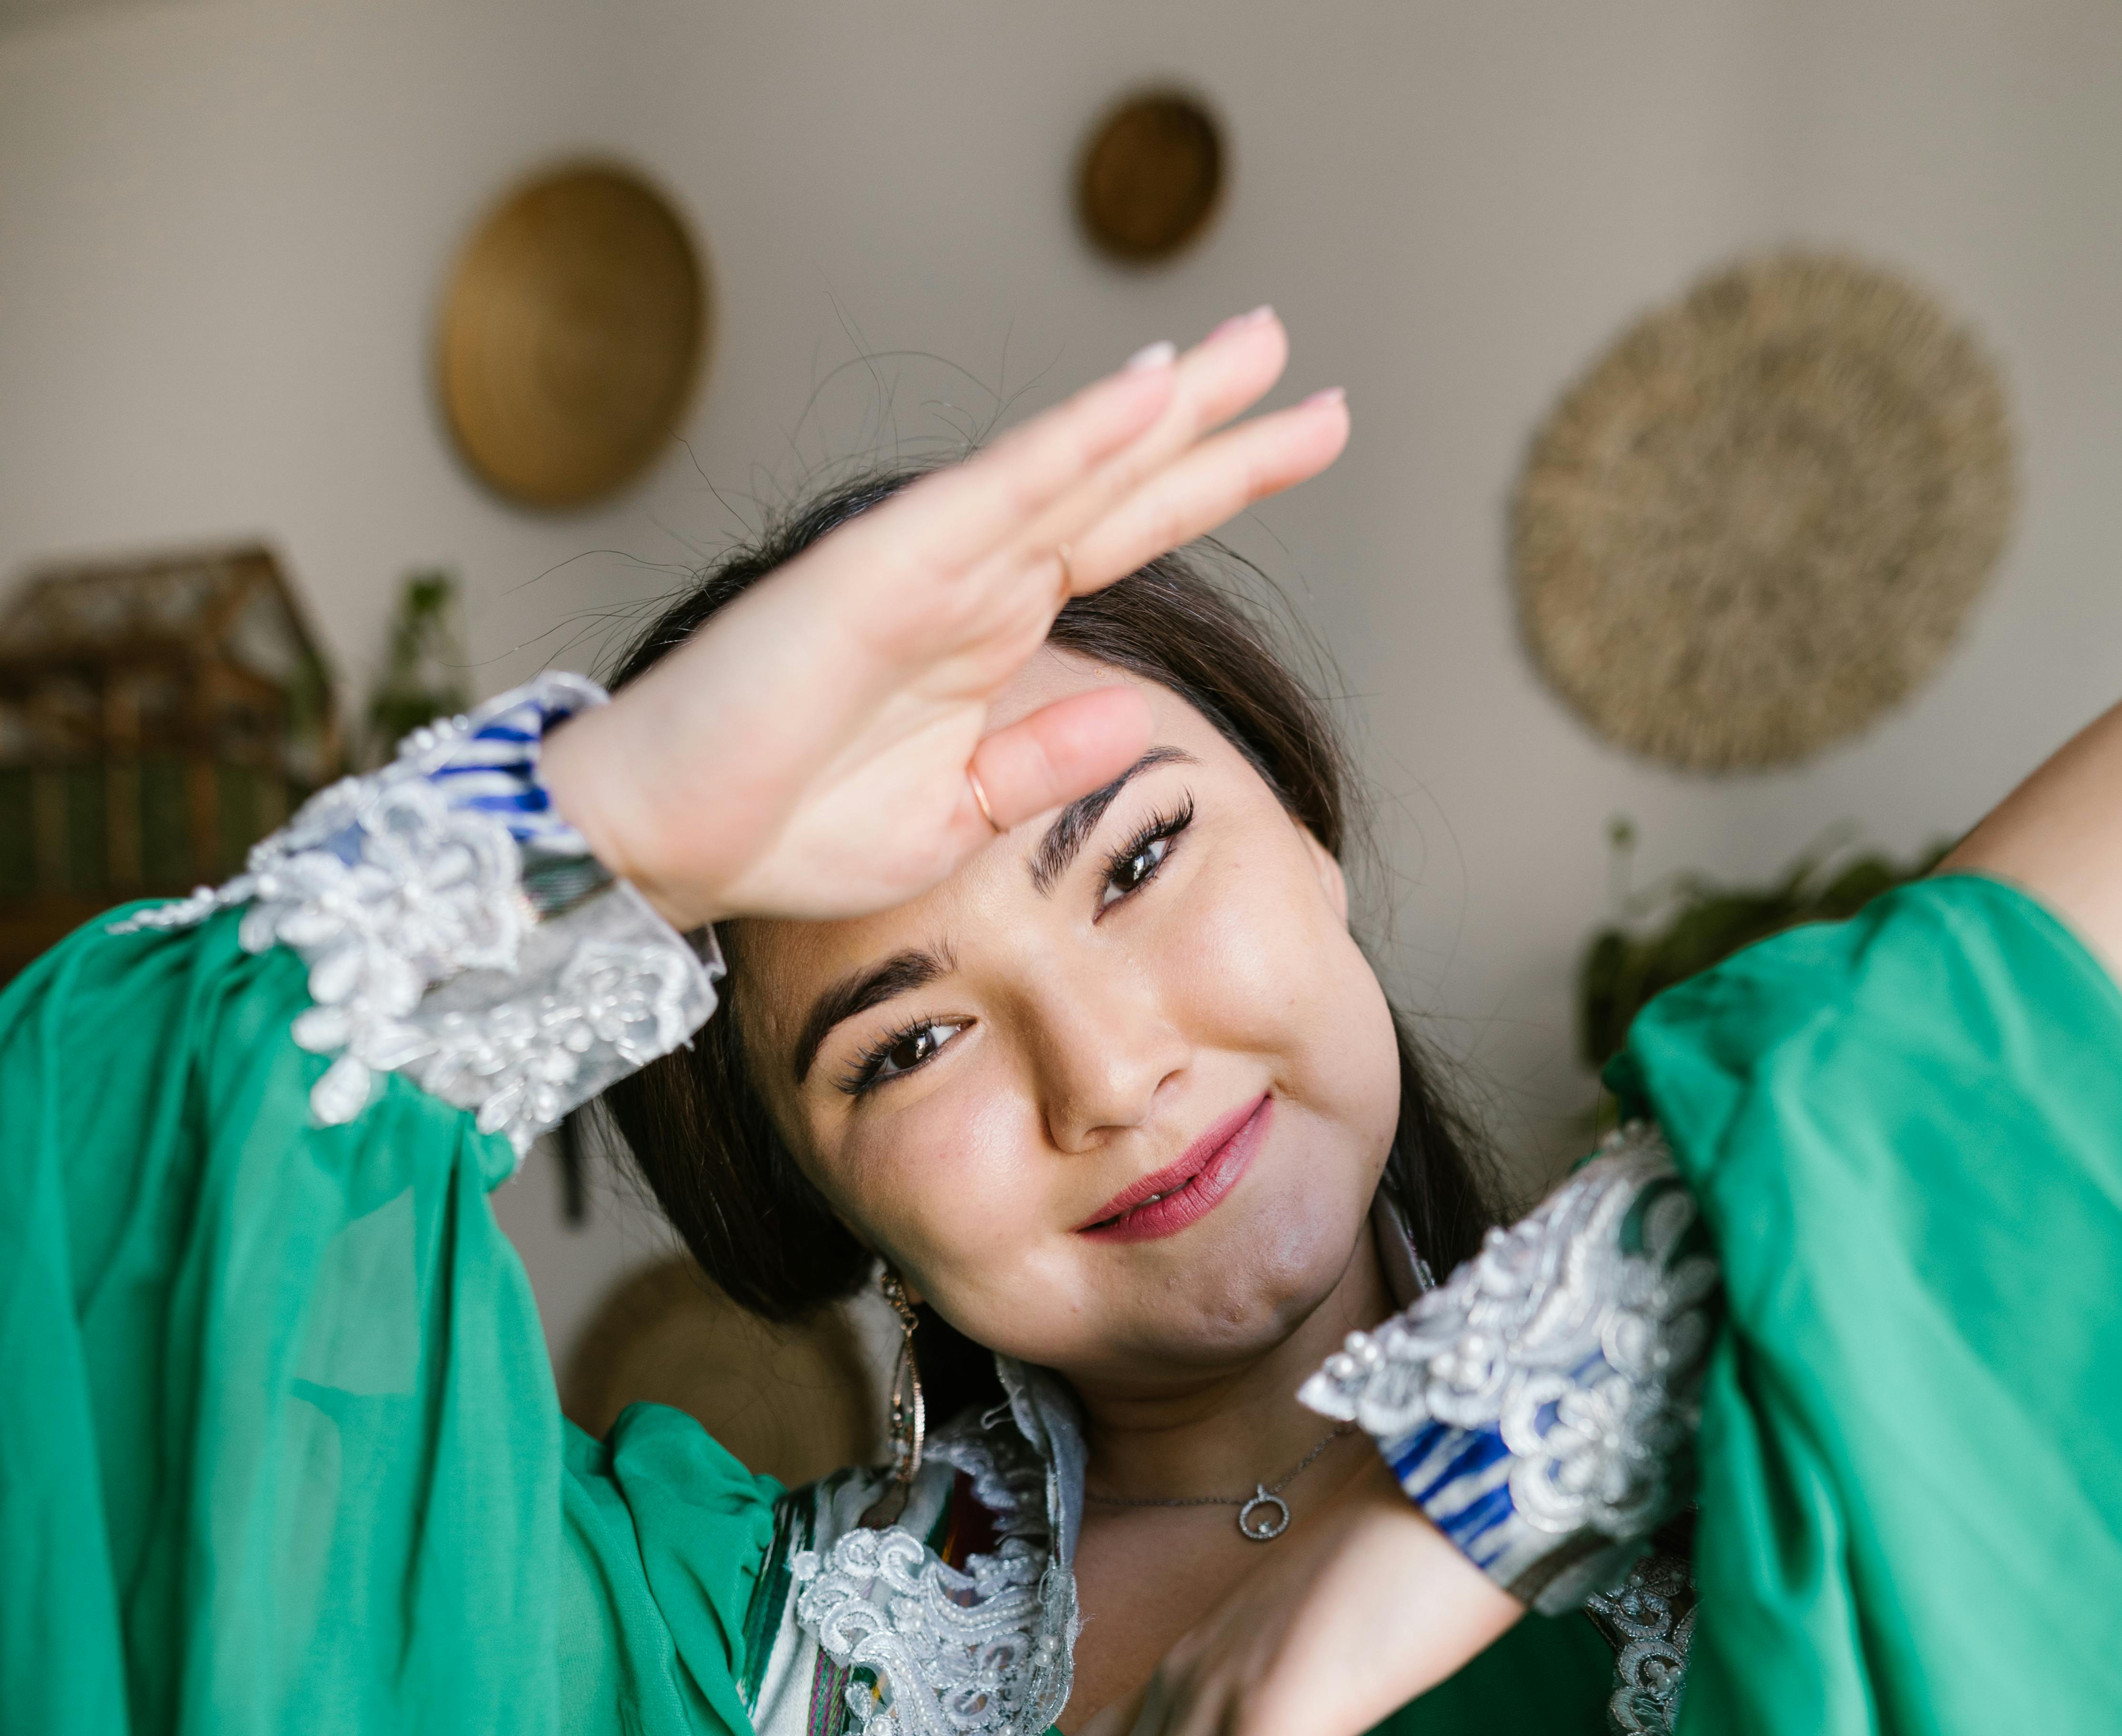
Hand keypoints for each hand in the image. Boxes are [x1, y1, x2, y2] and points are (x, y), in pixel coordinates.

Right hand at [540, 311, 1346, 928]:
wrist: (665, 844)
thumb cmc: (785, 830)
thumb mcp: (956, 819)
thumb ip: (1042, 766)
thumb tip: (1135, 711)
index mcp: (986, 633)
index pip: (1122, 540)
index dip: (1208, 485)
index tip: (1300, 442)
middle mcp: (967, 581)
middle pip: (1114, 486)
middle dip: (1211, 424)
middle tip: (1294, 357)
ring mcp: (925, 566)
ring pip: (1067, 467)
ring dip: (1159, 408)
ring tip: (1250, 349)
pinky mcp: (878, 570)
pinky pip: (993, 495)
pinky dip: (1069, 445)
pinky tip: (1143, 400)